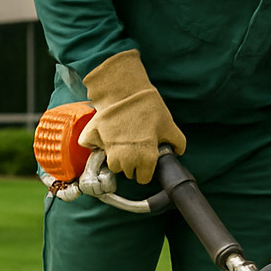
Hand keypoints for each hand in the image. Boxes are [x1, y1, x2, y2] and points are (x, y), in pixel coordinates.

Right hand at [79, 50, 185, 183]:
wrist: (126, 91)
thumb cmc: (148, 108)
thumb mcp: (169, 125)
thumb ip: (177, 143)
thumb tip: (177, 152)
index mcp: (146, 158)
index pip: (143, 178)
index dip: (146, 170)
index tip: (146, 161)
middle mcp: (126, 158)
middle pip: (128, 173)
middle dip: (132, 164)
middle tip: (136, 148)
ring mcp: (109, 150)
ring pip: (113, 165)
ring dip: (117, 158)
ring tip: (123, 143)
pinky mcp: (94, 139)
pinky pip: (92, 148)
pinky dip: (96, 144)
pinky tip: (106, 136)